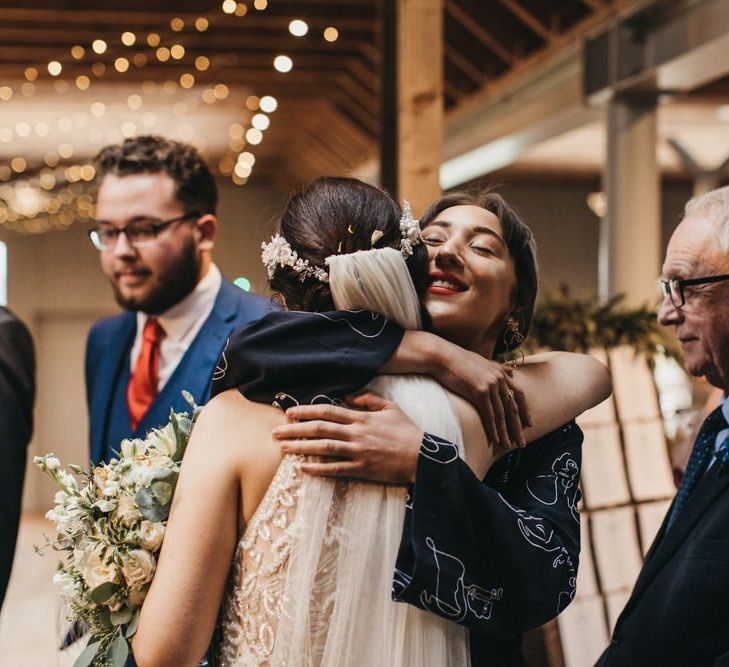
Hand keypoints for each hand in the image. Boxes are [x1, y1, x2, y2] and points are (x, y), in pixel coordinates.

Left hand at [271, 392, 422, 482]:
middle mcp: (356, 433)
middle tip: (275, 432)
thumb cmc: (406, 432)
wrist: (422, 457)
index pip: (328, 411)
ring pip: (324, 447)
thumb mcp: (390, 408)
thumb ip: (368, 399)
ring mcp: (358, 452)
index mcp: (361, 417)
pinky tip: (303, 468)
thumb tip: (347, 396)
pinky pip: (335, 469)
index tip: (290, 412)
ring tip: (283, 448)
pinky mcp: (362, 470)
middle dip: (295, 430)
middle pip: (320, 429)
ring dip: (301, 447)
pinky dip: (318, 468)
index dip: (306, 410)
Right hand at [433, 346, 530, 449]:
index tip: (529, 424)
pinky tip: (496, 440)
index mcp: (501, 373)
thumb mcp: (482, 361)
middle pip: (512, 408)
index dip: (525, 410)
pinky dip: (493, 429)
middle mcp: (499, 379)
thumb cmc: (457, 359)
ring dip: (506, 433)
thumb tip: (512, 372)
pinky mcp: (479, 392)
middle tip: (522, 443)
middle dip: (518, 427)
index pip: (519, 395)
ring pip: (501, 414)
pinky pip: (489, 415)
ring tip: (509, 446)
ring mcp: (490, 385)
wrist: (442, 357)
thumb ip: (498, 367)